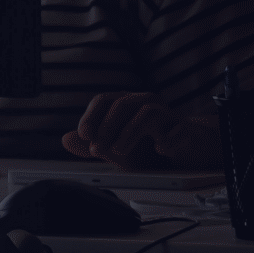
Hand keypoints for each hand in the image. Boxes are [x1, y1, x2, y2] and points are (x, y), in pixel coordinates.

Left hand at [63, 92, 219, 169]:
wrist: (186, 152)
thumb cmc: (149, 148)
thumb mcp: (116, 150)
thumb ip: (94, 145)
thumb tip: (66, 140)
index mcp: (126, 104)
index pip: (104, 100)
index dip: (91, 116)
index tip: (84, 135)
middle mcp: (145, 104)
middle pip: (123, 104)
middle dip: (107, 127)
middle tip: (98, 148)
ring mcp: (168, 114)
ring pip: (148, 112)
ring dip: (130, 132)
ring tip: (120, 151)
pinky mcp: (187, 129)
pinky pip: (179, 129)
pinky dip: (168, 139)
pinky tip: (160, 149)